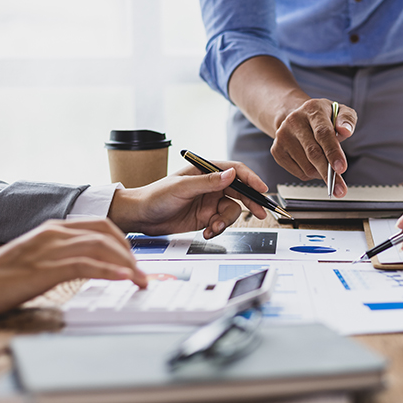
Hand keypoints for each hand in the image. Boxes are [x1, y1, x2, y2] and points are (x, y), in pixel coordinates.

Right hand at [0, 218, 145, 318]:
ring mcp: (50, 249)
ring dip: (126, 264)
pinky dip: (109, 271)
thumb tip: (88, 266)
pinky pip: (85, 265)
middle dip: (130, 253)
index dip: (123, 242)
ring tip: (140, 280)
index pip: (100, 225)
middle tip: (141, 273)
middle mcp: (54, 233)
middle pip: (106, 234)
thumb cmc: (0, 278)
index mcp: (53, 229)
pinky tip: (123, 279)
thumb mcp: (38, 259)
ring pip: (101, 247)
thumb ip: (62, 256)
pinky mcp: (45, 268)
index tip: (134, 260)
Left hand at [108, 162, 268, 237]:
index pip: (235, 171)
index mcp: (205, 170)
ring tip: (213, 228)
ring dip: (226, 221)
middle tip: (260, 213)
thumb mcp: (182, 187)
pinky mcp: (206, 217)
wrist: (141, 216)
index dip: (251, 179)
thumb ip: (208, 182)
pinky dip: (217, 229)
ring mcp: (209, 202)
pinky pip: (221, 223)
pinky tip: (207, 232)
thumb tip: (231, 174)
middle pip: (240, 191)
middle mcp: (211, 185)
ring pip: (231, 210)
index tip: (261, 189)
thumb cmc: (155, 195)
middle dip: (250, 203)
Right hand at [271, 98, 356, 196]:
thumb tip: (346, 131)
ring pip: (307, 167)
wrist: (295, 117)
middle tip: (341, 189)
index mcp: (312, 110)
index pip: (323, 133)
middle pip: (313, 153)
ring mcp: (282, 136)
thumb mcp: (339, 111)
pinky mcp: (277, 150)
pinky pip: (299, 173)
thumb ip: (347, 119)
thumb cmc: (322, 118)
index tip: (341, 169)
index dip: (333, 152)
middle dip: (329, 173)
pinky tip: (313, 165)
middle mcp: (294, 121)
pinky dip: (311, 174)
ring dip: (321, 173)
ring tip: (327, 165)